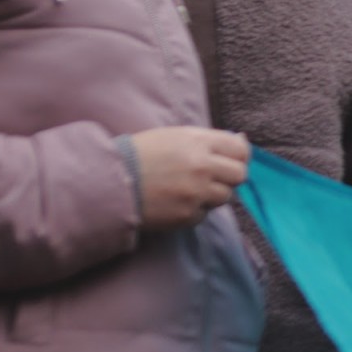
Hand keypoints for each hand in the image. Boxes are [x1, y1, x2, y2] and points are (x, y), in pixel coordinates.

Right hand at [130, 127, 249, 229]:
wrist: (109, 181)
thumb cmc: (141, 155)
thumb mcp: (175, 137)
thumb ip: (210, 140)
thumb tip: (242, 141)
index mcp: (199, 142)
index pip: (240, 150)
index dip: (238, 157)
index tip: (230, 161)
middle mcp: (202, 166)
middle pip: (239, 175)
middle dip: (228, 177)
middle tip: (210, 178)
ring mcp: (196, 192)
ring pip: (225, 197)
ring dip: (212, 195)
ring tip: (187, 189)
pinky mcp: (187, 214)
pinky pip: (204, 214)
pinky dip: (194, 210)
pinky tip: (175, 202)